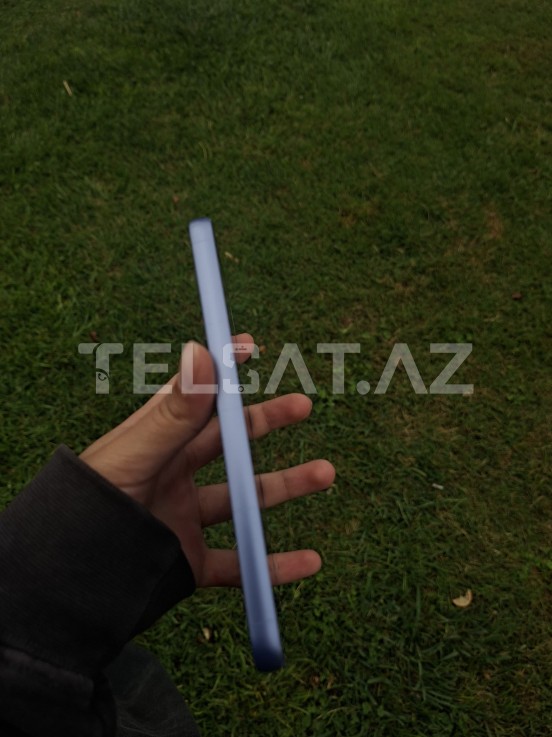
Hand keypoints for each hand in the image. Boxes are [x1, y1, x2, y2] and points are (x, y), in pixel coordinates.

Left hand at [80, 335, 334, 587]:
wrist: (67, 585)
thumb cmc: (91, 510)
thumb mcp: (135, 457)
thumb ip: (173, 413)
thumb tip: (202, 350)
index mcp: (158, 444)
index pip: (198, 398)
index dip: (223, 370)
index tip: (249, 346)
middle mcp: (175, 476)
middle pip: (230, 443)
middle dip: (267, 422)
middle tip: (303, 405)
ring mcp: (184, 520)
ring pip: (245, 501)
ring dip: (287, 487)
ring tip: (327, 473)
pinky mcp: (189, 563)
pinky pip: (240, 564)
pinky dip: (275, 566)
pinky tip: (310, 561)